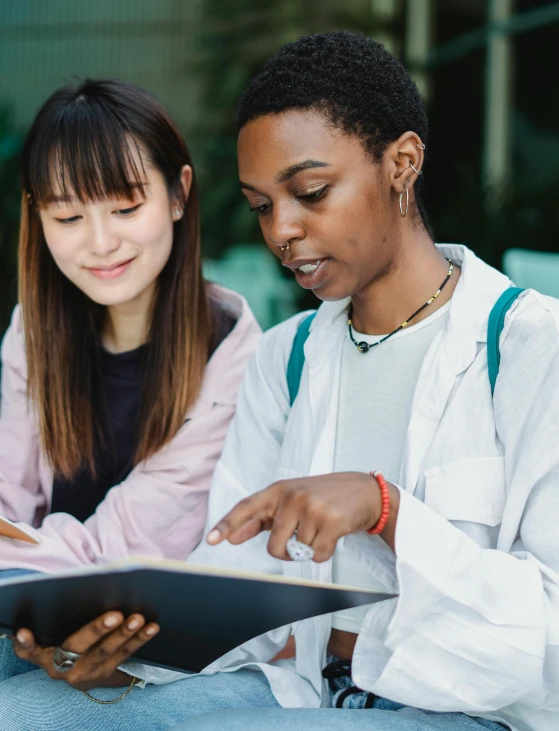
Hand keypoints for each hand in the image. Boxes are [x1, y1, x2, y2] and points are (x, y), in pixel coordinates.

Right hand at [11, 611, 158, 690]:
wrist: (76, 671)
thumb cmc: (60, 640)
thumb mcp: (47, 638)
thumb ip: (45, 624)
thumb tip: (50, 600)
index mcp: (43, 656)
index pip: (31, 651)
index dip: (27, 643)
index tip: (24, 632)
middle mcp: (62, 668)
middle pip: (77, 647)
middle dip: (97, 630)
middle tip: (115, 615)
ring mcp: (87, 672)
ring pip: (106, 653)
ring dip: (125, 635)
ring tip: (138, 619)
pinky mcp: (107, 673)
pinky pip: (125, 656)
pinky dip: (139, 640)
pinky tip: (152, 627)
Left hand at [207, 472, 393, 562]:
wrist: (364, 491)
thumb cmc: (322, 497)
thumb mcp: (290, 500)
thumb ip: (262, 518)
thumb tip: (233, 537)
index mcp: (279, 490)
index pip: (247, 507)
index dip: (227, 524)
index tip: (211, 540)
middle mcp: (293, 497)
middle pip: (274, 546)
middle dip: (286, 552)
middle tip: (301, 537)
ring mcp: (313, 508)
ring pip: (298, 552)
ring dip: (309, 548)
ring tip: (321, 528)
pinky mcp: (332, 522)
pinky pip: (317, 555)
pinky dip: (324, 552)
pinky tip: (332, 535)